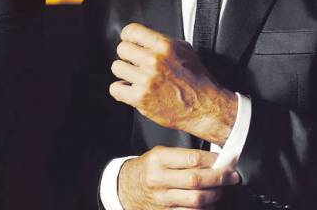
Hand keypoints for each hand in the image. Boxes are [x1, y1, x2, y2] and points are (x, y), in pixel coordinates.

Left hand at [110, 23, 236, 144]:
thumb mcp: (185, 50)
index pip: (132, 31)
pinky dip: (121, 90)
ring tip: (135, 77)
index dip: (128, 36)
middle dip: (127, 56)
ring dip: (124, 73)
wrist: (206, 107)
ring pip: (117, 67)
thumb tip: (144, 38)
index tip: (129, 41)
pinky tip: (130, 90)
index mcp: (164, 46)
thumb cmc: (198, 80)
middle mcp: (154, 60)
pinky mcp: (141, 98)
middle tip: (134, 63)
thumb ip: (163, 42)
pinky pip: (115, 88)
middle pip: (122, 49)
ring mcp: (146, 80)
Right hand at [118, 146, 239, 209]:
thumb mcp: (160, 154)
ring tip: (221, 189)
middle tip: (232, 176)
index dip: (213, 161)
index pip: (192, 159)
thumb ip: (183, 156)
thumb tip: (213, 159)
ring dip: (216, 195)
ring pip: (197, 200)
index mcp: (159, 159)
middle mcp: (159, 179)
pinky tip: (210, 202)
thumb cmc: (149, 168)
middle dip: (219, 178)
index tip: (225, 161)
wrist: (127, 187)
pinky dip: (205, 208)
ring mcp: (162, 199)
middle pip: (196, 180)